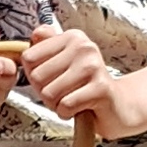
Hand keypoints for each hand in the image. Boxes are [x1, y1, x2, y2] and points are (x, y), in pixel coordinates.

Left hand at [19, 29, 146, 142]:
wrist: (118, 106)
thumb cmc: (86, 86)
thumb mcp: (64, 62)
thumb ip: (46, 45)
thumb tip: (36, 33)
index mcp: (72, 38)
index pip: (28, 57)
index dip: (33, 75)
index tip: (51, 78)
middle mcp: (84, 48)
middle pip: (36, 77)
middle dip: (44, 92)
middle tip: (63, 93)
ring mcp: (93, 67)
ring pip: (49, 93)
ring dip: (56, 104)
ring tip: (72, 100)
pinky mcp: (100, 89)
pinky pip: (65, 105)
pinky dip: (67, 113)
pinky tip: (79, 108)